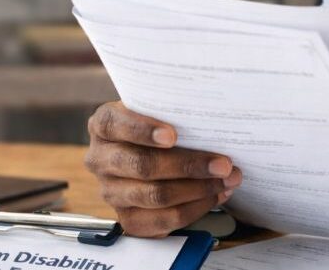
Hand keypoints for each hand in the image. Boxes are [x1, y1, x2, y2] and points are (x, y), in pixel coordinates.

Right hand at [84, 101, 241, 236]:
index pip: (115, 125)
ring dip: (198, 189)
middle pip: (142, 166)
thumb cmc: (158, 125)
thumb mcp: (157, 110)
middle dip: (188, 165)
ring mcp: (111, 191)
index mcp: (104, 125)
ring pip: (155, 195)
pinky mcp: (127, 217)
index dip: (143, 131)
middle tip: (223, 164)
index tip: (172, 136)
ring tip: (227, 180)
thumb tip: (211, 121)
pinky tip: (214, 196)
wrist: (148, 152)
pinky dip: (194, 209)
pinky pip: (163, 219)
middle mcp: (101, 159)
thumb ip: (172, 111)